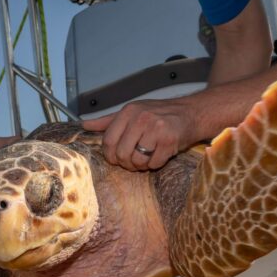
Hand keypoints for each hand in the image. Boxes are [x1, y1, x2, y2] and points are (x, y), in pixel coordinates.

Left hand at [81, 98, 198, 170]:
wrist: (191, 113)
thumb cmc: (159, 114)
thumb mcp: (132, 112)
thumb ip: (108, 120)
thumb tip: (85, 124)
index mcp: (128, 111)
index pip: (108, 140)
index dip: (110, 155)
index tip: (116, 158)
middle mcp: (141, 118)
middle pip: (122, 153)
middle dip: (126, 163)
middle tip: (133, 161)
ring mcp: (156, 129)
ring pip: (137, 161)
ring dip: (141, 165)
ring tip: (147, 158)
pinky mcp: (169, 140)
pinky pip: (153, 164)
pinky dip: (155, 164)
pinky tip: (159, 155)